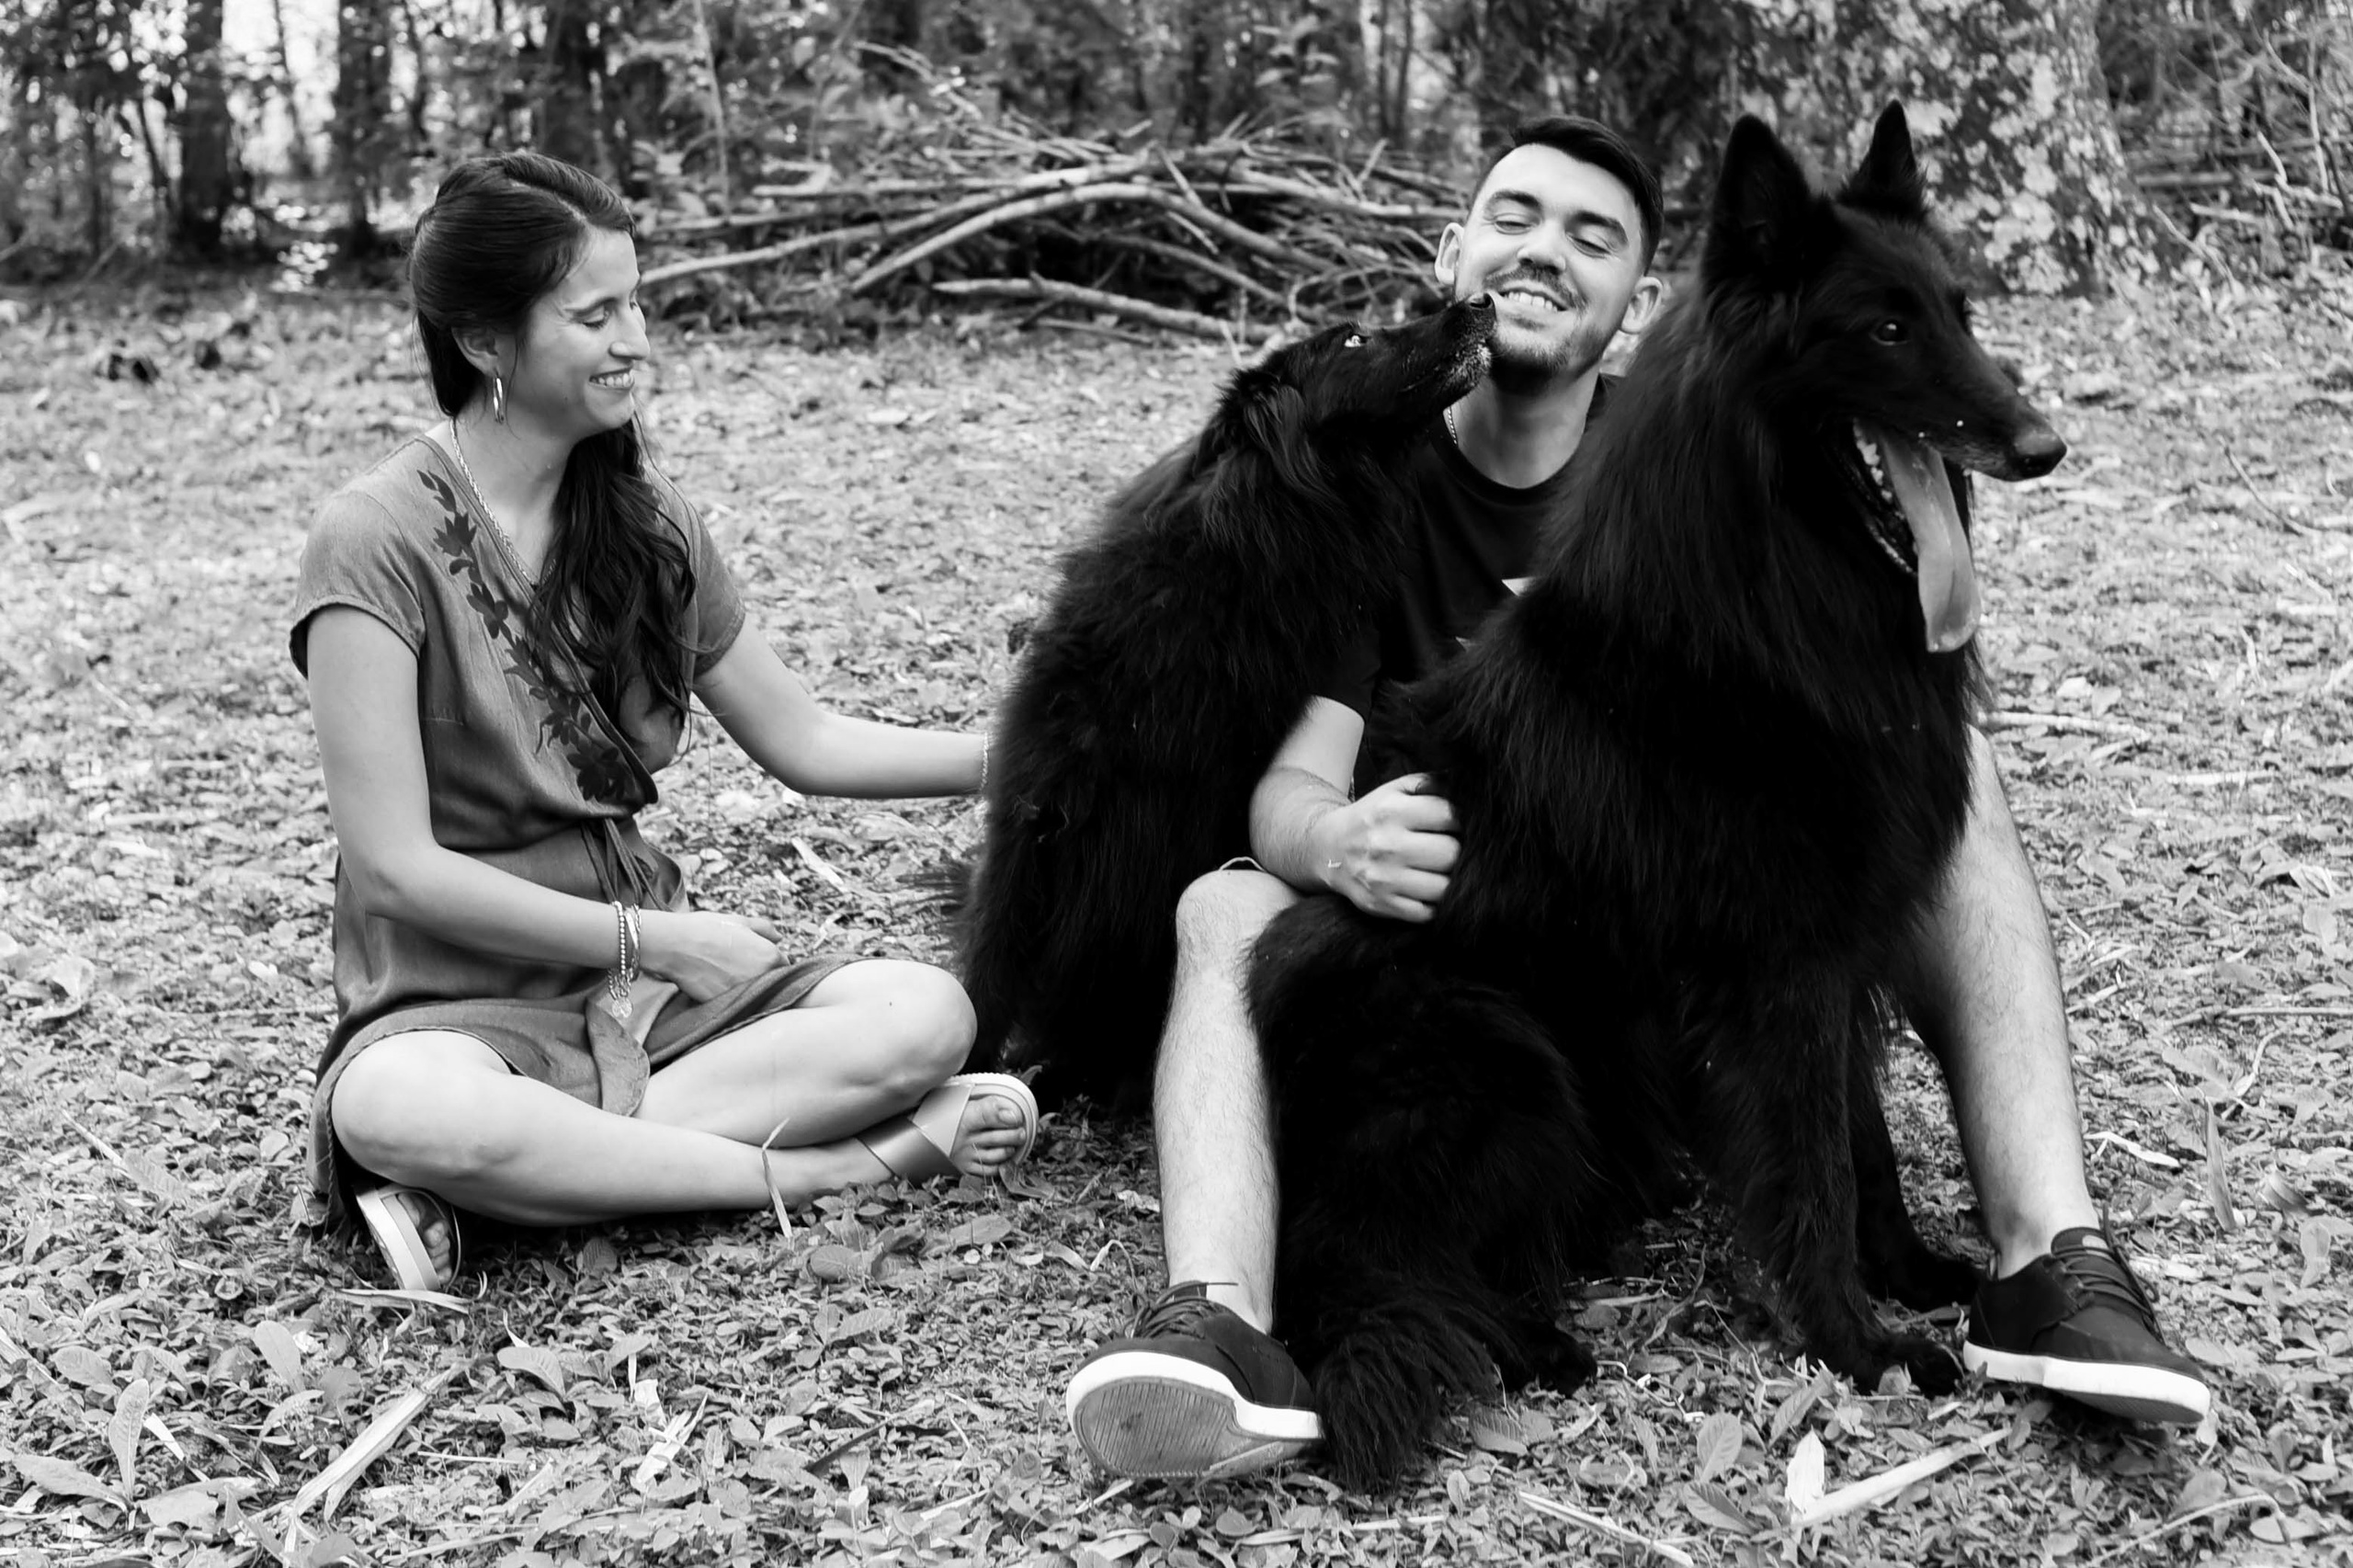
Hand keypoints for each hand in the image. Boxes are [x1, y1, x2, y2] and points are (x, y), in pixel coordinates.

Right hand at [637, 909, 785, 1001]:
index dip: (772, 964)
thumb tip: (779, 938)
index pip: (784, 967)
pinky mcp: (726, 1005)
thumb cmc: (706, 929)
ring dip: (748, 990)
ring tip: (727, 977)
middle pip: (771, 984)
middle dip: (762, 978)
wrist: (675, 945)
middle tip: (740, 969)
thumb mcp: (739, 921)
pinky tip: (717, 986)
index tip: (758, 961)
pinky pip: (735, 1004)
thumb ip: (764, 928)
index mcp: (770, 956)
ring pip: (754, 996)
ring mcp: (744, 993)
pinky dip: (730, 999)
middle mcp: (762, 977)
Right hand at [1314, 773, 1458, 922]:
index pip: (1449, 816)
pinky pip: (1427, 912)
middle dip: (1456, 852)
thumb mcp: (1394, 790)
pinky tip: (1425, 889)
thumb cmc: (1372, 818)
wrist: (1328, 848)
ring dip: (1447, 880)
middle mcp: (1386, 845)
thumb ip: (1430, 784)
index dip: (1461, 821)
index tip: (1455, 826)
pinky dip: (1432, 903)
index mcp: (1391, 811)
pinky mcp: (1381, 904)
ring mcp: (1383, 878)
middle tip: (1448, 849)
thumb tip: (1466, 790)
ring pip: (1443, 887)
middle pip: (1451, 853)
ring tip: (1438, 870)